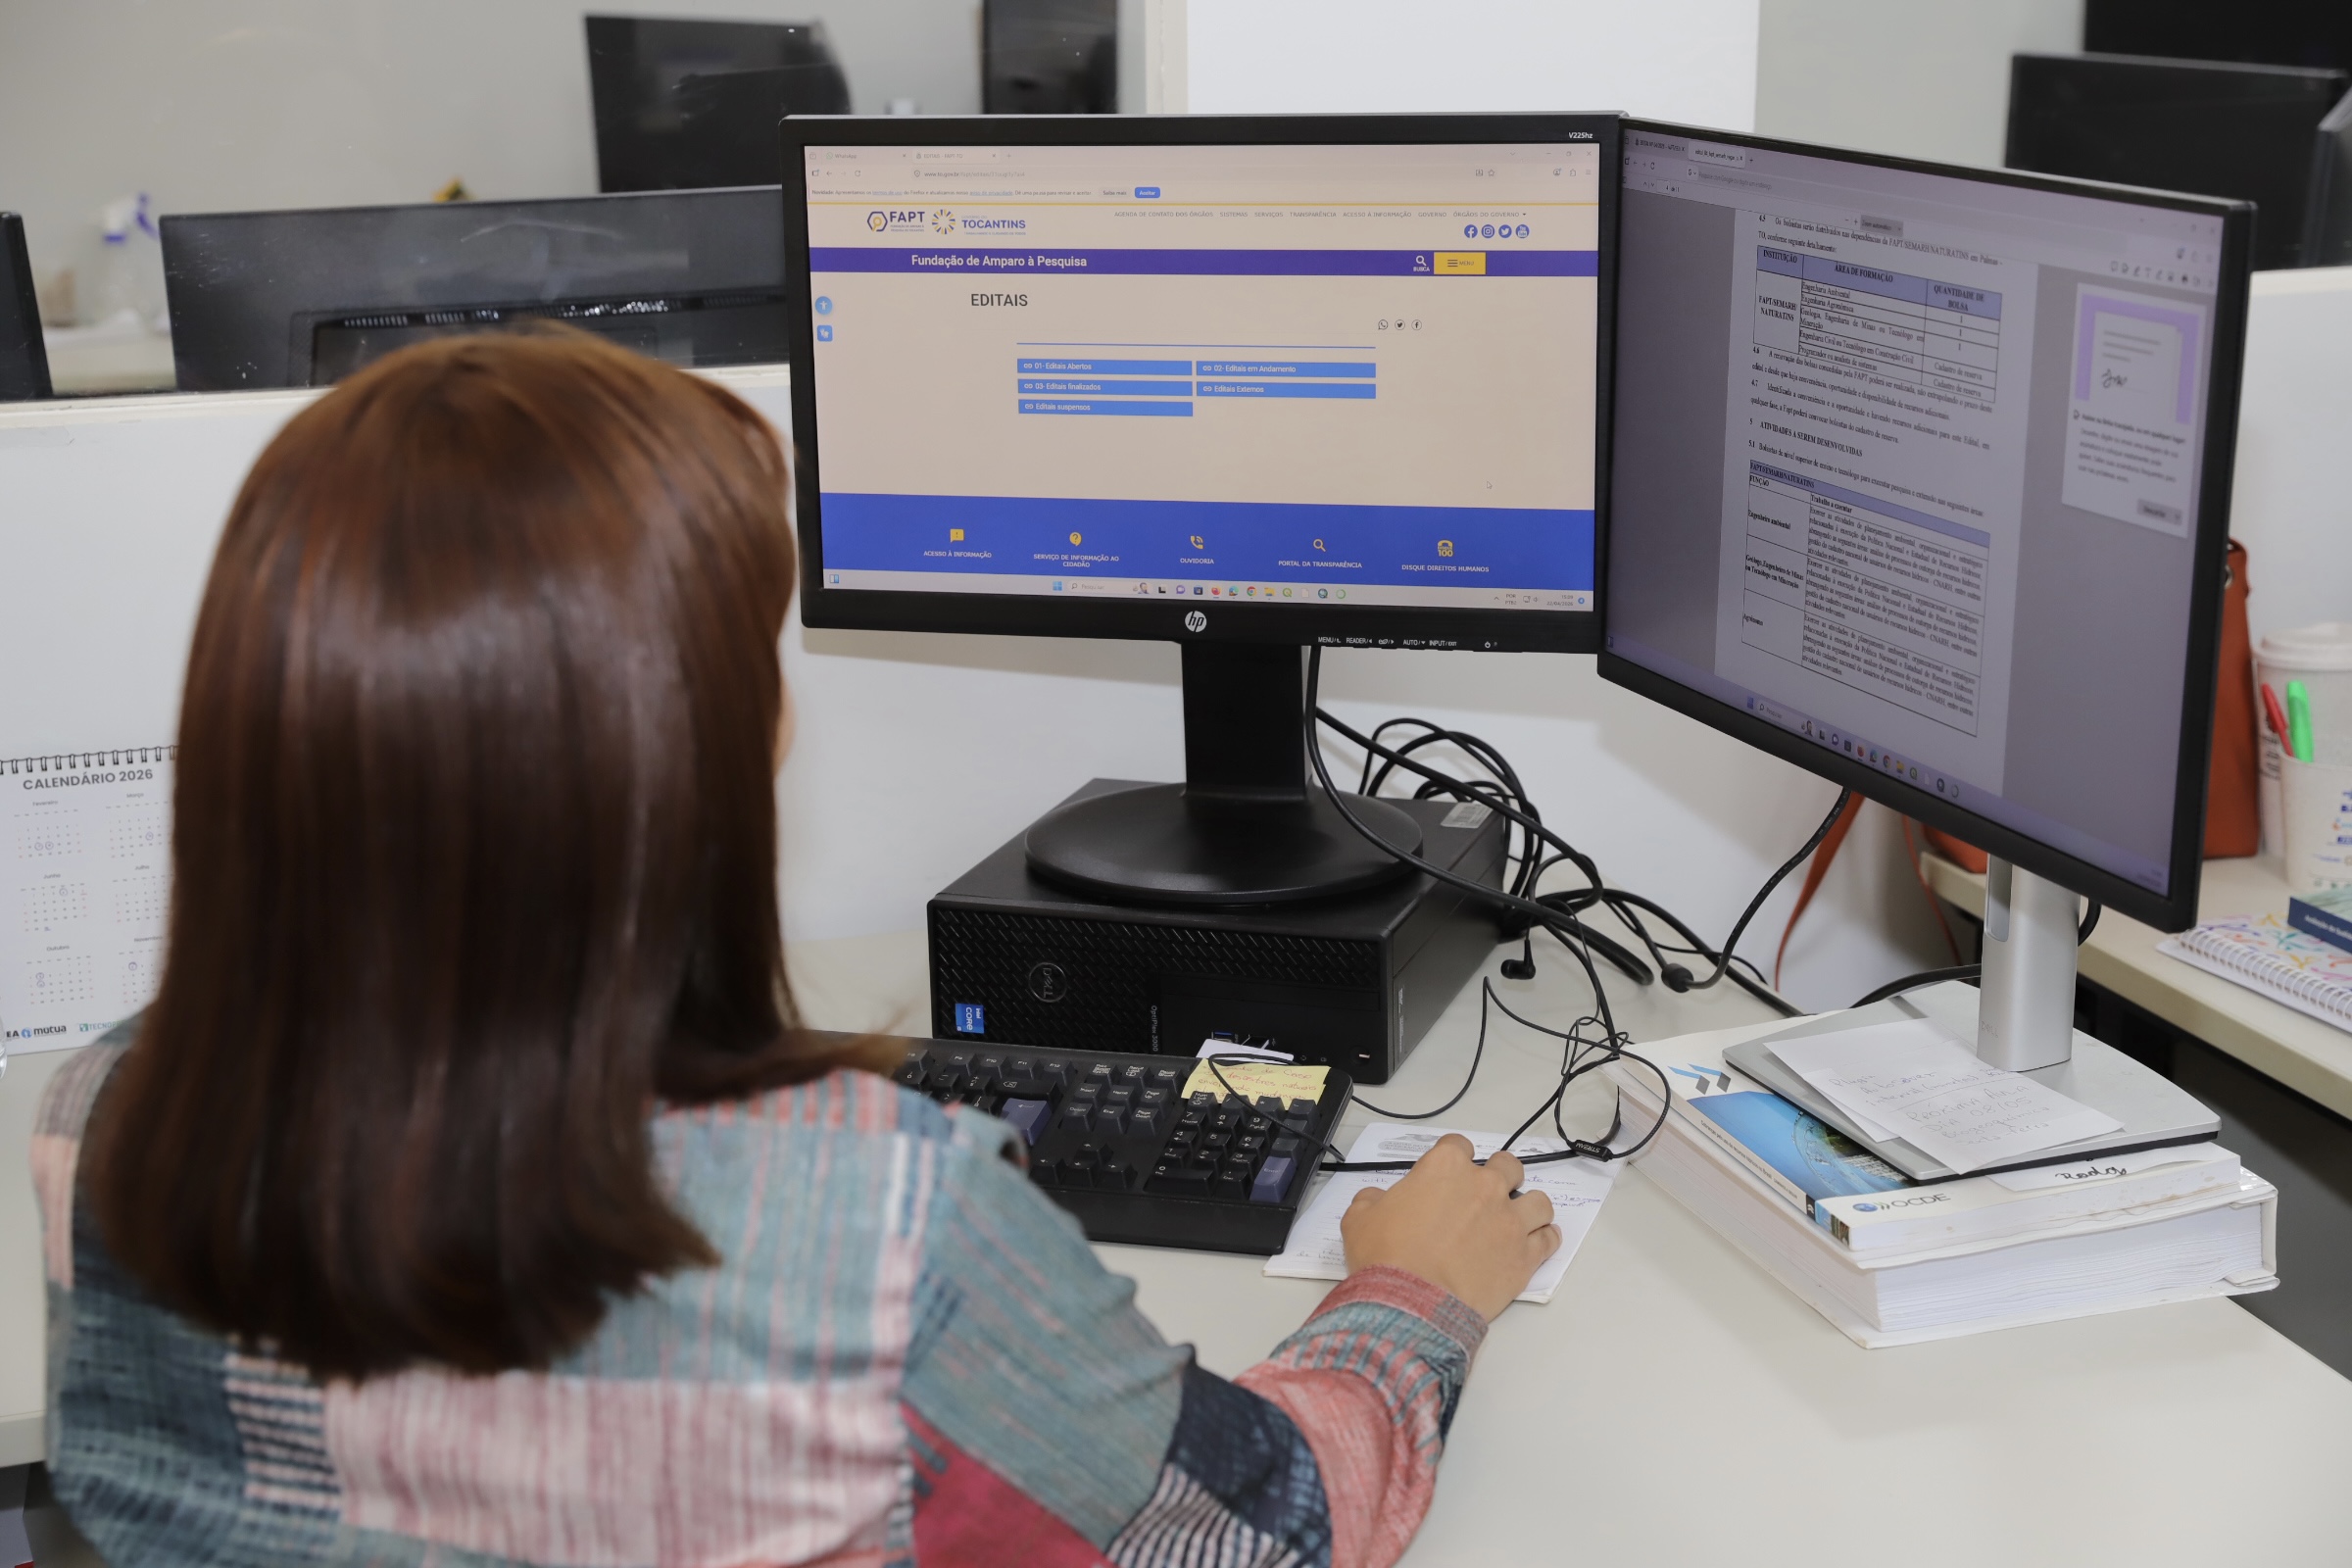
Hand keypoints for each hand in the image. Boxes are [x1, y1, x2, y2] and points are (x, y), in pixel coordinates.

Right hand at [1339, 1135, 1560, 1319]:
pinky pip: (1549, 1239)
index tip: (1448, 1176)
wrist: (1412, 1302)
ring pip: (1538, 1201)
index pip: (1458, 1146)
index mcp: (1445, 1168)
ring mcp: (1510, 1220)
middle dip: (1499, 1176)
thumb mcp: (1359, 1218)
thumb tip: (1375, 1200)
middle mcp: (1485, 1186)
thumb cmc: (1385, 1256)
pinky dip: (1545, 1239)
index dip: (1453, 1159)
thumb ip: (1372, 1200)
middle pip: (1508, 1166)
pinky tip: (1536, 1244)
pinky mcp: (1526, 1255)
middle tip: (1485, 1197)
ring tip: (1516, 1221)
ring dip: (1528, 1207)